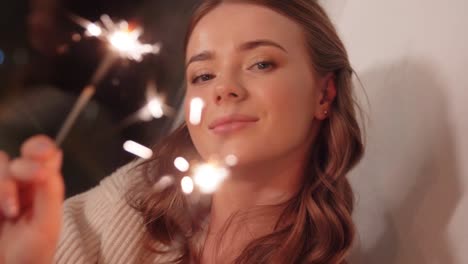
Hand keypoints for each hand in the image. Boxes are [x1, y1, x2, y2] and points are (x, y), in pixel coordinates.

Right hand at [0, 135, 63, 263]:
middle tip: (25, 192)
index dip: (40, 148)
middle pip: (12, 159)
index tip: (40, 157)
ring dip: (3, 187)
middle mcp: (18, 183)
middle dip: (19, 172)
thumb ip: (50, 191)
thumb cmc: (32, 254)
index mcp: (41, 185)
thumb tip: (47, 162)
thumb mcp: (47, 224)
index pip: (42, 153)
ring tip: (8, 213)